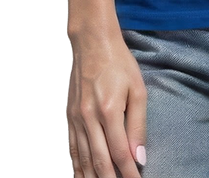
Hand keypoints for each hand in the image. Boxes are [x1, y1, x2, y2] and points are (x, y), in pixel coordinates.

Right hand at [66, 29, 146, 177]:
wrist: (93, 43)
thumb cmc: (118, 62)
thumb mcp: (138, 90)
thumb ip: (138, 125)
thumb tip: (139, 156)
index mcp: (109, 110)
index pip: (119, 153)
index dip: (129, 173)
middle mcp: (88, 118)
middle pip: (99, 162)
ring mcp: (76, 118)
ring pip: (83, 160)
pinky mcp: (69, 116)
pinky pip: (73, 149)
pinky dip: (77, 167)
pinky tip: (83, 176)